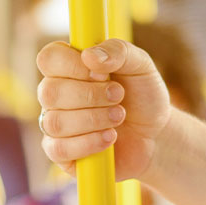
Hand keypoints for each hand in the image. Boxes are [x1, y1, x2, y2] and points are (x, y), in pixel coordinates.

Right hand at [36, 39, 171, 179]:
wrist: (156, 133)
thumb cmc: (143, 95)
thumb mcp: (141, 66)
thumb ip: (119, 52)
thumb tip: (89, 55)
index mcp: (68, 66)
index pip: (49, 58)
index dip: (75, 66)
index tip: (103, 74)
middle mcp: (54, 94)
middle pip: (50, 92)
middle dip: (92, 95)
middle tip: (120, 96)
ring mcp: (53, 123)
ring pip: (55, 122)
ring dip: (95, 119)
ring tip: (120, 117)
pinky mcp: (59, 152)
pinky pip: (60, 149)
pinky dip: (90, 143)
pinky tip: (111, 137)